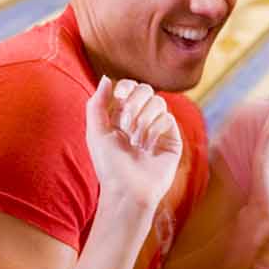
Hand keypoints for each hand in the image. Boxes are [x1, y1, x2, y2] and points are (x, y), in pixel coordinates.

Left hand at [86, 76, 182, 212]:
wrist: (127, 190)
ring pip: (158, 101)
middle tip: (126, 124)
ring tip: (136, 140)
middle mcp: (141, 120)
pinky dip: (155, 129)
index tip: (119, 98)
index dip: (126, 87)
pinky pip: (168, 118)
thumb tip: (107, 78)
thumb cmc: (109, 165)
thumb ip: (97, 103)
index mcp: (122, 117)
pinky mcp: (172, 139)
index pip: (129, 88)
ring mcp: (158, 129)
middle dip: (134, 102)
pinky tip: (148, 146)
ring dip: (143, 118)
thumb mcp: (95, 132)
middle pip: (145, 89)